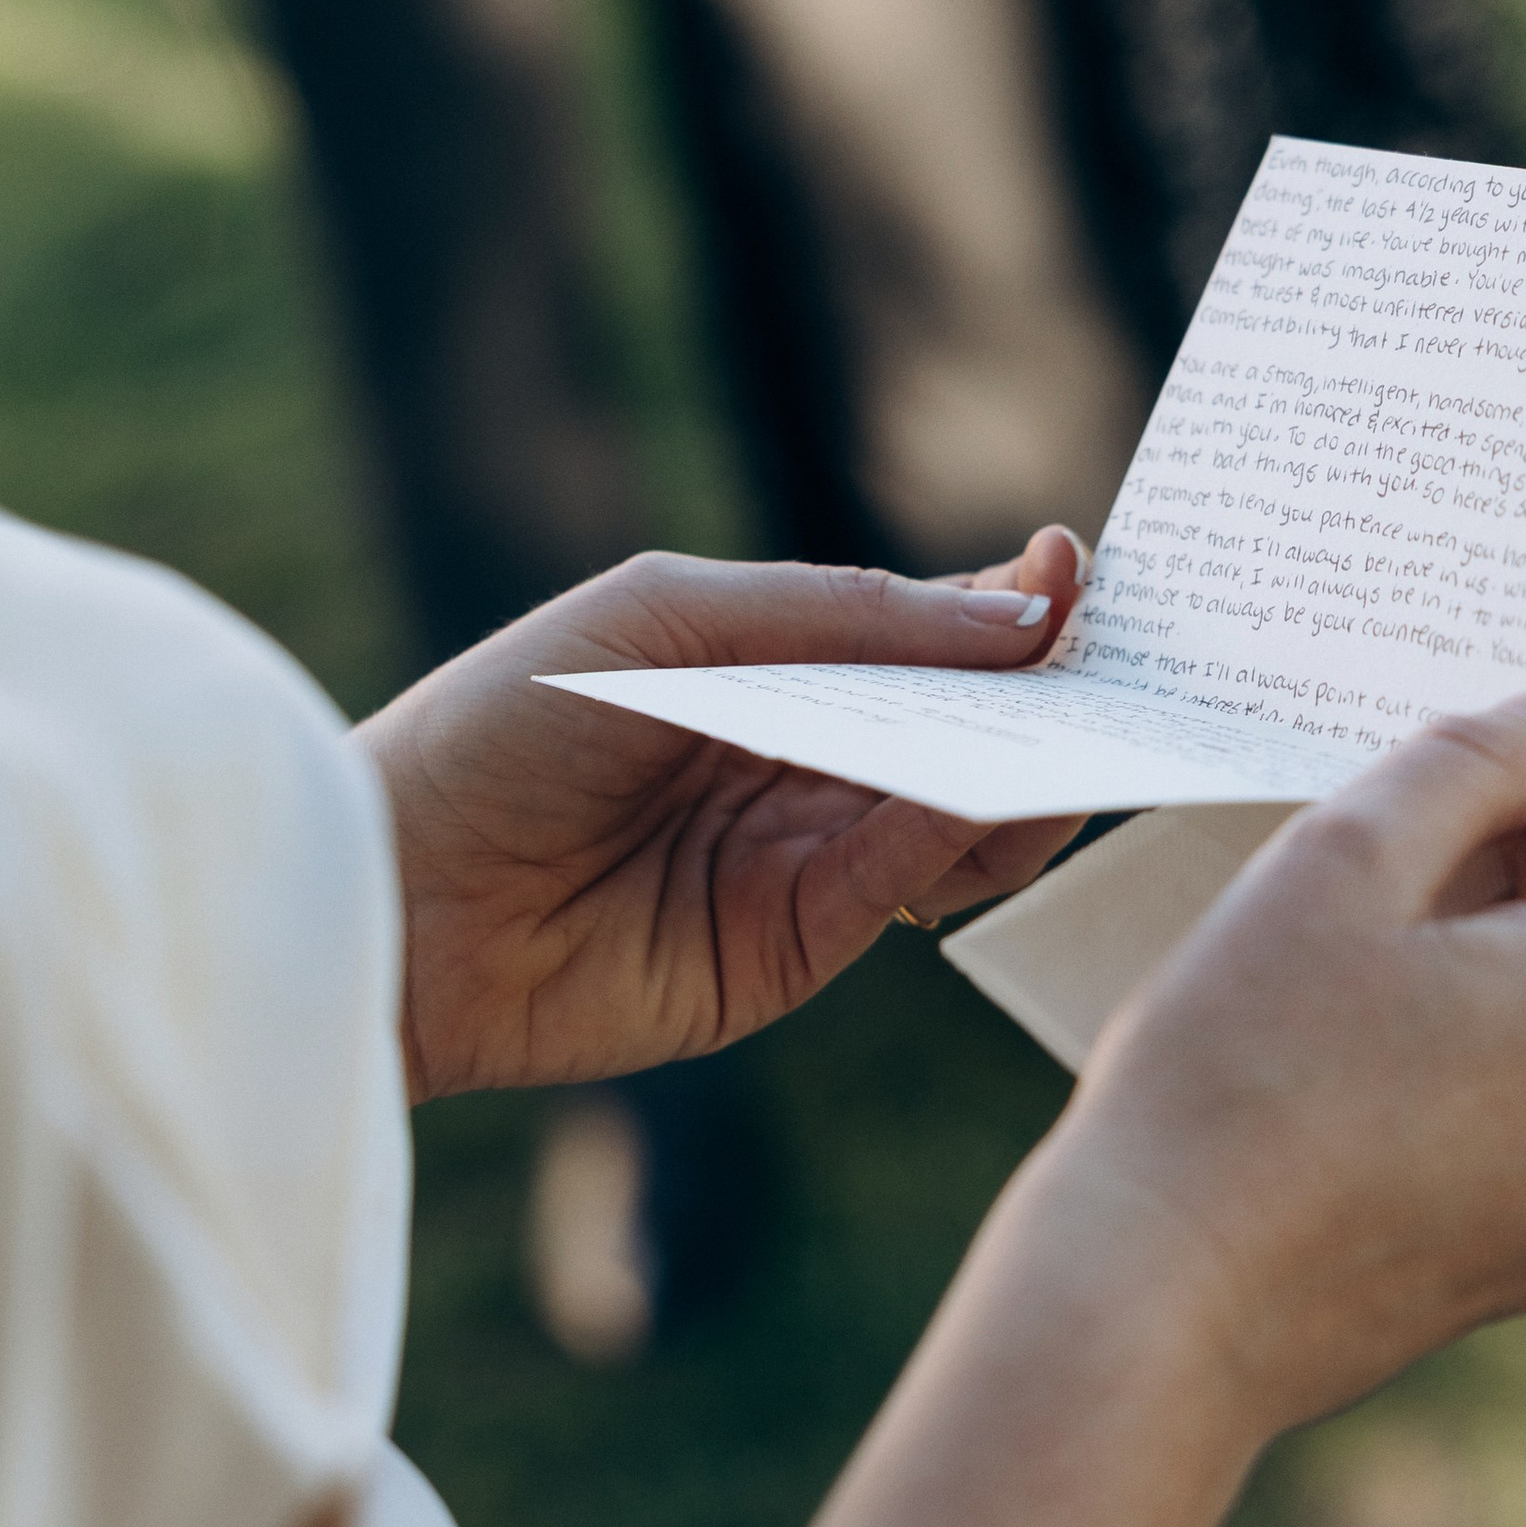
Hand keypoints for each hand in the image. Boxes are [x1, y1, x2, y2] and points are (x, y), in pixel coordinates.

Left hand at [357, 532, 1092, 1101]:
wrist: (390, 890)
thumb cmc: (502, 723)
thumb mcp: (672, 619)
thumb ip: (844, 614)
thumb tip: (1023, 603)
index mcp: (762, 665)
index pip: (918, 635)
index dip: (1007, 610)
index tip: (1089, 573)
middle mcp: (796, 763)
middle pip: (959, 726)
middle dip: (1046, 691)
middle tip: (1135, 657)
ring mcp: (799, 861)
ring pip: (954, 814)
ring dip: (1027, 767)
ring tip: (1092, 723)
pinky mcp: (789, 952)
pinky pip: (902, 888)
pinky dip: (959, 839)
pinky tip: (1001, 789)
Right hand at [1036, 697, 1525, 1447]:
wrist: (1155, 1304)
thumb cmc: (1234, 1067)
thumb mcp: (1337, 859)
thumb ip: (1462, 764)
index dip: (1495, 783)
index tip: (1391, 779)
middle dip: (1477, 892)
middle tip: (1337, 882)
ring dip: (1457, 994)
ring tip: (1319, 994)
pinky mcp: (1521, 1278)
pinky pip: (1502, 1139)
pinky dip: (1438, 1095)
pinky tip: (1326, 1093)